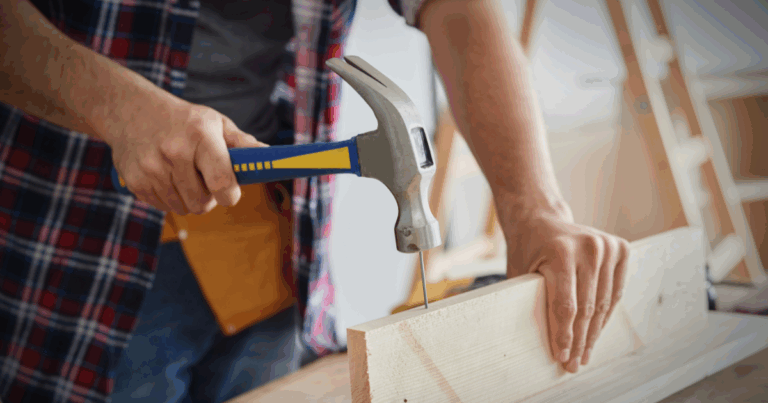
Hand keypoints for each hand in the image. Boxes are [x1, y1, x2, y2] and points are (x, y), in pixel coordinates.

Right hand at [106, 97, 264, 214]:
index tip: (231, 193)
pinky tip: (167, 176)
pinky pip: (163, 207)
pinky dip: (170, 198)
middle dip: (210, 197)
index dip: (230, 195)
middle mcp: (174, 152)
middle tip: (206, 180)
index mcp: (200, 136)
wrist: (130, 110)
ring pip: (183, 208)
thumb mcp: (214, 122)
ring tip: (185, 175)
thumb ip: (242, 143)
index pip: (221, 181)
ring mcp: (151, 168)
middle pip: (203, 203)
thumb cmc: (182, 120)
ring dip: (189, 199)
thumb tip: (269, 157)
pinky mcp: (135, 182)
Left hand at [503, 206, 628, 373]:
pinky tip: (596, 332)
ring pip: (603, 303)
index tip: (561, 357)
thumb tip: (540, 343)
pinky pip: (615, 291)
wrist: (541, 219)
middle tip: (574, 364)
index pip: (566, 305)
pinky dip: (606, 314)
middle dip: (579, 341)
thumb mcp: (520, 274)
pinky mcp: (619, 248)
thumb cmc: (527, 250)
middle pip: (587, 308)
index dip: (564, 335)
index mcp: (560, 252)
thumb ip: (531, 300)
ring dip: (594, 333)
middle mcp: (587, 247)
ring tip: (585, 354)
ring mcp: (606, 246)